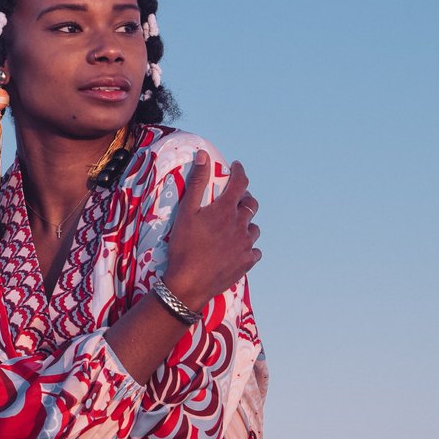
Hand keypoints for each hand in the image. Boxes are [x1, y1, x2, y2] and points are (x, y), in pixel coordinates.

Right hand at [161, 150, 261, 309]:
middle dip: (244, 198)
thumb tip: (203, 155)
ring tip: (234, 227)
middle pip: (251, 204)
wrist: (189, 283)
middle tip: (234, 200)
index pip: (240, 182)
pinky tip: (238, 249)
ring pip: (254, 228)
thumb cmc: (184, 246)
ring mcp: (246, 245)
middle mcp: (241, 225)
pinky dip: (248, 246)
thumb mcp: (186, 211)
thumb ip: (197, 182)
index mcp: (226, 210)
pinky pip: (254, 250)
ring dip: (246, 223)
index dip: (239, 172)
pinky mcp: (247, 262)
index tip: (237, 167)